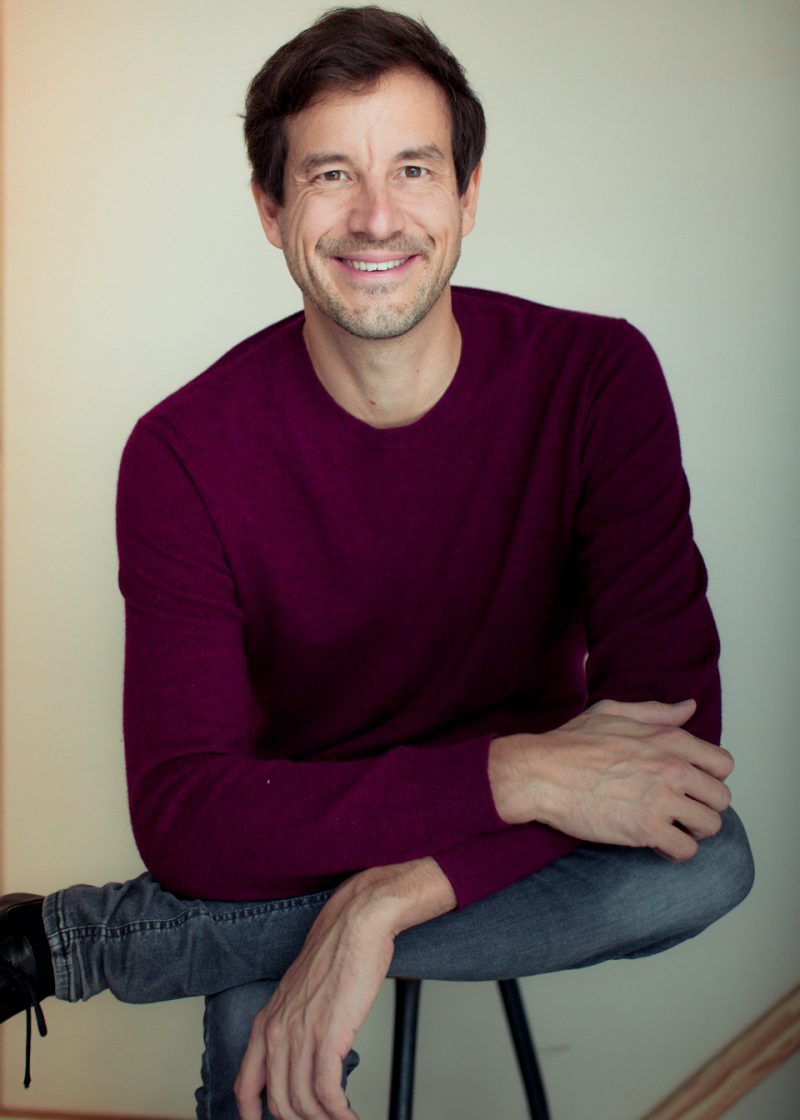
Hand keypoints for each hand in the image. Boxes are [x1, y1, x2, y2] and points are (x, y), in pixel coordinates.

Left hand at [234, 859, 454, 1119]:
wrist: (355, 925)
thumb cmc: (336, 955)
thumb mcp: (300, 993)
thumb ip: (292, 1025)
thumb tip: (302, 1058)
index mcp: (265, 1022)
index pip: (245, 1086)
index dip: (254, 1115)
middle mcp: (276, 1032)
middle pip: (279, 1103)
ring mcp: (300, 1035)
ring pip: (304, 1102)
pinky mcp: (328, 1036)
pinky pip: (328, 1092)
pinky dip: (340, 1113)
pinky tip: (351, 1116)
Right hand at [489, 699, 732, 859]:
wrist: (540, 773)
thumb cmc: (570, 743)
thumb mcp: (613, 713)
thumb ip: (656, 712)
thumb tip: (688, 708)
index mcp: (668, 740)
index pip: (723, 764)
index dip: (711, 777)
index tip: (691, 785)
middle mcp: (672, 768)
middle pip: (721, 798)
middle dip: (704, 806)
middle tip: (681, 810)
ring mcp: (661, 800)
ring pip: (710, 826)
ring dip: (693, 831)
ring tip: (671, 828)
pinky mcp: (646, 829)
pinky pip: (685, 850)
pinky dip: (674, 851)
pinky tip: (656, 843)